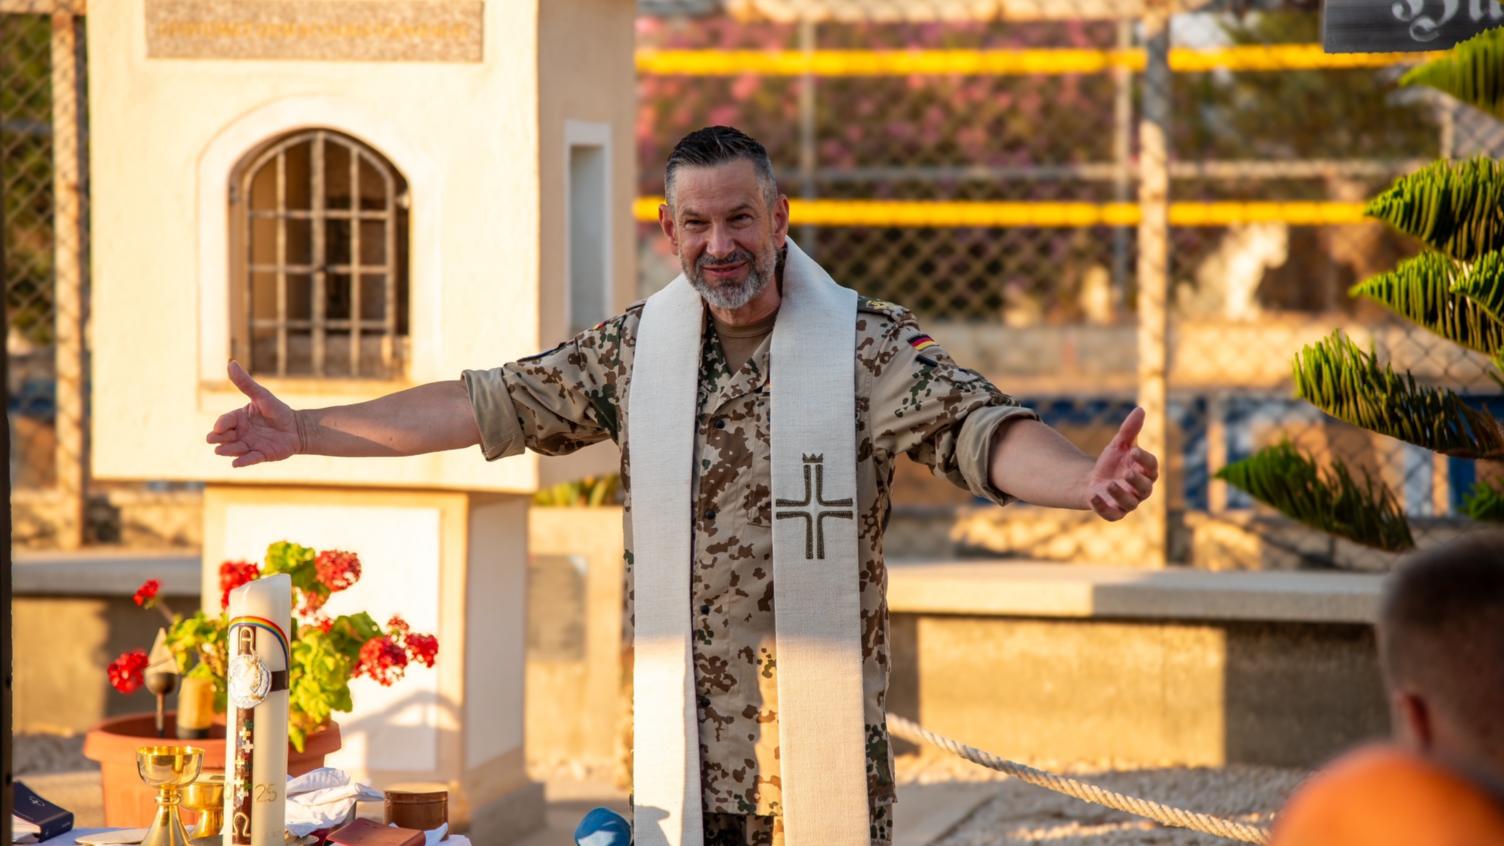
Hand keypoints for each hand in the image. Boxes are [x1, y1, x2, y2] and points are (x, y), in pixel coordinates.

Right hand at [205, 361, 300, 466]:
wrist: (297, 427)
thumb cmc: (277, 410)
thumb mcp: (261, 395)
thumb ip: (245, 383)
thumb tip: (230, 362)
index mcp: (237, 419)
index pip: (224, 422)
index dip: (220, 425)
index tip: (219, 427)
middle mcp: (240, 433)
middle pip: (224, 438)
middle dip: (217, 439)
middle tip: (213, 439)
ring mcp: (249, 445)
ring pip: (234, 449)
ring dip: (227, 450)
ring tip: (221, 451)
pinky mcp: (260, 455)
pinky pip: (250, 459)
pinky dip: (243, 462)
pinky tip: (235, 464)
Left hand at [1083, 407, 1158, 521]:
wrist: (1092, 480)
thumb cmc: (1112, 462)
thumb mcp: (1119, 444)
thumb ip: (1130, 430)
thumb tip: (1140, 409)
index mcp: (1146, 472)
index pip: (1152, 467)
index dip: (1145, 460)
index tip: (1134, 451)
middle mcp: (1140, 489)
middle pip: (1145, 488)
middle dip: (1137, 481)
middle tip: (1126, 472)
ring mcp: (1127, 502)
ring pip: (1130, 503)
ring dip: (1121, 494)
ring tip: (1110, 484)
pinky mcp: (1113, 512)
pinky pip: (1112, 514)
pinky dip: (1103, 507)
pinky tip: (1093, 496)